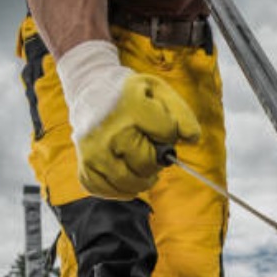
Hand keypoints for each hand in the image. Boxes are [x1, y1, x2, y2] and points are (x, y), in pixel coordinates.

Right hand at [57, 41, 200, 199]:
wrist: (91, 86)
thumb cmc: (132, 94)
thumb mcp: (160, 92)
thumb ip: (182, 114)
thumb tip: (192, 139)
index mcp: (131, 108)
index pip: (167, 134)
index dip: (170, 134)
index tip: (160, 127)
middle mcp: (109, 131)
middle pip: (147, 165)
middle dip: (156, 160)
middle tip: (150, 149)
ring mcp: (93, 150)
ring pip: (128, 184)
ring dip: (142, 180)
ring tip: (141, 165)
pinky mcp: (84, 163)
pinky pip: (104, 190)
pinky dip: (119, 189)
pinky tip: (124, 174)